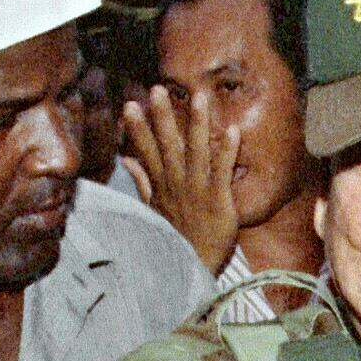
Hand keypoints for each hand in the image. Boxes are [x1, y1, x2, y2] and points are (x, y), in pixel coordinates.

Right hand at [121, 85, 240, 273]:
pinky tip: (233, 130)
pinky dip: (227, 151)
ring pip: (196, 152)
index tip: (129, 105)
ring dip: (197, 124)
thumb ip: (143, 182)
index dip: (138, 129)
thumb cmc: (176, 240)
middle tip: (156, 89)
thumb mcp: (153, 211)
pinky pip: (223, 171)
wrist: (193, 270)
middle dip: (162, 117)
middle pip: (168, 146)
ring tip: (199, 97)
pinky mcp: (218, 201)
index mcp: (162, 187)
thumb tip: (126, 160)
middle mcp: (177, 185)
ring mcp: (197, 192)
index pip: (146, 153)